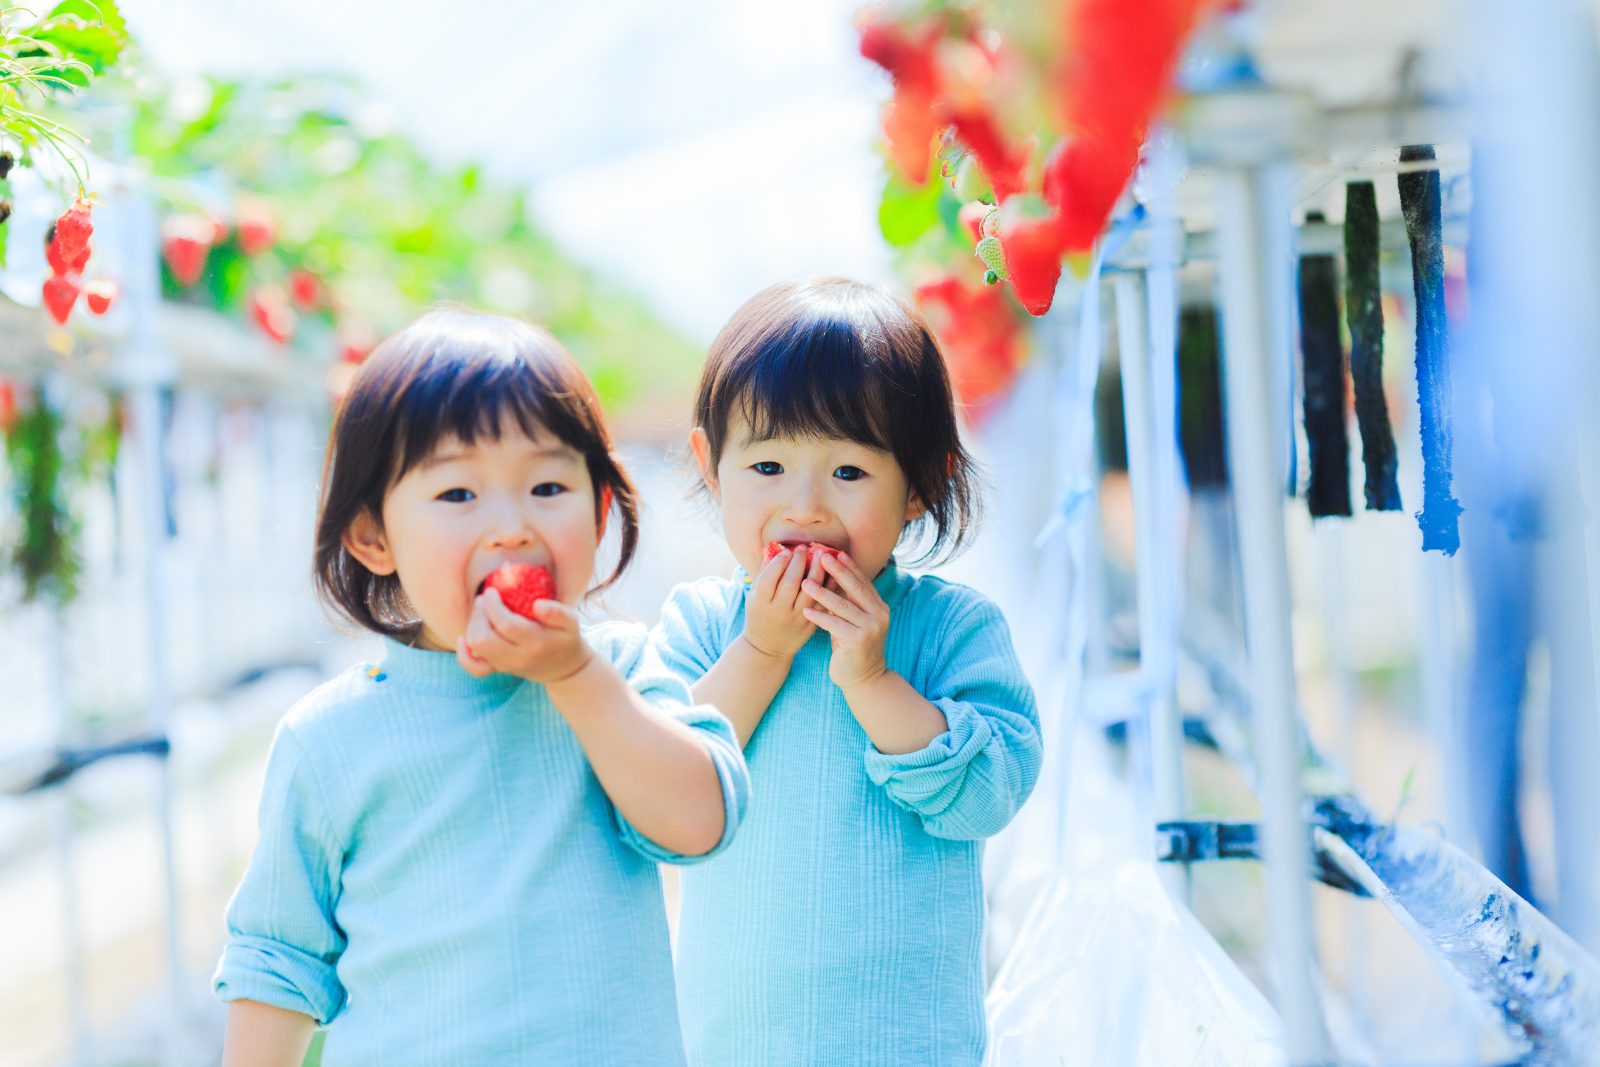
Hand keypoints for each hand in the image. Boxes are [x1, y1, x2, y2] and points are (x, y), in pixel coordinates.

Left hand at [456, 588, 592, 684]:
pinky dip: (464, 653)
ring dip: (473, 625)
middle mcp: (518, 657)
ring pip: (477, 648)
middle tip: (484, 598)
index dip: (493, 606)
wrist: (564, 670)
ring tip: (481, 610)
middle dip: (479, 614)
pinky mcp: (499, 670)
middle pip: (484, 638)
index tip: (491, 591)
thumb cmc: (566, 639)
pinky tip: (466, 638)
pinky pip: (474, 668)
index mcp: (536, 642)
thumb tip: (536, 604)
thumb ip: (558, 612)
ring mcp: (506, 666)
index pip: (506, 625)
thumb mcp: (572, 622)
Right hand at [742, 546, 823, 659]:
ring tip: (821, 554)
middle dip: (798, 563)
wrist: (769, 647)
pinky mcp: (810, 624)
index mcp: (761, 602)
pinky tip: (833, 571)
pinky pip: (822, 602)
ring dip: (817, 571)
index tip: (786, 551)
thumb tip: (773, 548)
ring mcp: (796, 618)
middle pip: (790, 583)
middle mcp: (779, 611)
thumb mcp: (755, 596)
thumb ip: (764, 573)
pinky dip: (829, 586)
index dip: (778, 564)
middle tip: (803, 548)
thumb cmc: (760, 614)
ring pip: (810, 593)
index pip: (769, 580)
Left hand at [801, 551, 889, 689]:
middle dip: (837, 571)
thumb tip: (830, 578)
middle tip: (821, 556)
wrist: (864, 679)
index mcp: (879, 607)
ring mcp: (871, 628)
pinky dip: (819, 617)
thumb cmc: (852, 647)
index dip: (849, 567)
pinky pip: (834, 624)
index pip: (862, 582)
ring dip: (822, 593)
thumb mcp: (853, 621)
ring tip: (805, 582)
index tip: (835, 553)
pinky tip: (805, 610)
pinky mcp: (859, 641)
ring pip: (843, 606)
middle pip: (855, 588)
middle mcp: (879, 615)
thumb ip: (847, 603)